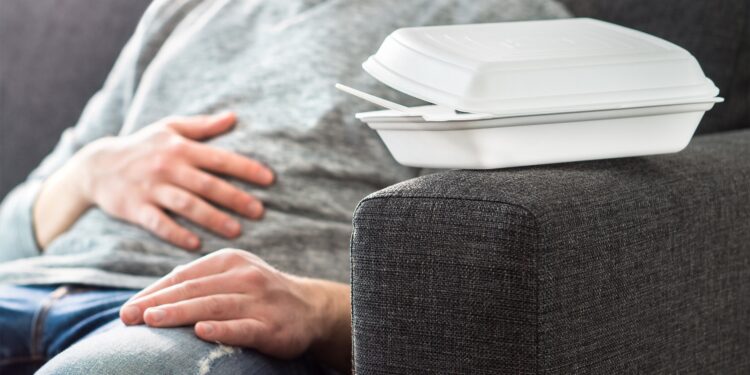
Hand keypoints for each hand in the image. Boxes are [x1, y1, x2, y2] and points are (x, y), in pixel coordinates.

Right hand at [36, 112, 273, 249]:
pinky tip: (197, 244)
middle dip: (236, 198)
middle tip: (260, 211)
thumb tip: (234, 117)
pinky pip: (159, 224)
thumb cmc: (142, 146)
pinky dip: (177, 234)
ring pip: (187, 205)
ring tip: (236, 230)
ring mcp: (152, 189)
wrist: (96, 166)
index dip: (245, 169)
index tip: (269, 180)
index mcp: (180, 148)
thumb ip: (203, 126)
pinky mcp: (136, 208)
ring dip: (213, 218)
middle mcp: (168, 167)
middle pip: (208, 184)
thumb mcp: (169, 129)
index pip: (220, 158)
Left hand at [119, 249, 351, 370]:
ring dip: (180, 313)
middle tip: (128, 317)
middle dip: (157, 303)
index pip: (184, 277)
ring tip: (151, 320)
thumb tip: (156, 292)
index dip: (153, 292)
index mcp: (229, 261)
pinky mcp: (272, 326)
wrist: (310, 308)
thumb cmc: (259, 295)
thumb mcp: (232, 277)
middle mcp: (244, 276)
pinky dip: (222, 329)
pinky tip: (200, 332)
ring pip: (214, 306)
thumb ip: (200, 282)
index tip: (127, 310)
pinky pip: (244, 327)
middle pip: (194, 289)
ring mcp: (260, 301)